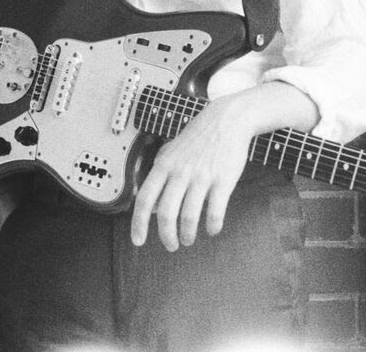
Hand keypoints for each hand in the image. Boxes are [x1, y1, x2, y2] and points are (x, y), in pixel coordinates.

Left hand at [129, 95, 252, 250]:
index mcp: (164, 166)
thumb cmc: (197, 138)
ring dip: (187, 234)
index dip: (138, 223)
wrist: (227, 120)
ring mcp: (202, 176)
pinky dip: (212, 226)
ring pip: (189, 215)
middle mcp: (180, 172)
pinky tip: (212, 230)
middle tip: (171, 245)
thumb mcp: (170, 153)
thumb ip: (158, 178)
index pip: (144, 199)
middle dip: (166, 236)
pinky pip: (215, 211)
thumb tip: (150, 207)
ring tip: (188, 239)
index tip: (138, 241)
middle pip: (166, 213)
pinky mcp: (223, 180)